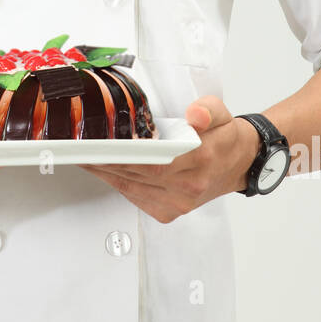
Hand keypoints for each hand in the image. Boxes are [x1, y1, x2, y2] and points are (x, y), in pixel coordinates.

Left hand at [78, 96, 261, 222]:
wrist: (240, 163)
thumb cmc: (225, 137)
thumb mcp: (220, 112)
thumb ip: (207, 110)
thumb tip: (195, 115)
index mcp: (202, 159)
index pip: (155, 160)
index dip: (123, 156)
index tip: (99, 146)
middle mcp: (189, 185)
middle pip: (137, 174)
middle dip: (105, 161)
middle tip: (79, 146)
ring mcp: (179, 202)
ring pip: (132, 187)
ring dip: (105, 172)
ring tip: (84, 155)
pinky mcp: (169, 211)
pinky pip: (135, 197)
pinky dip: (117, 183)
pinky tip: (103, 169)